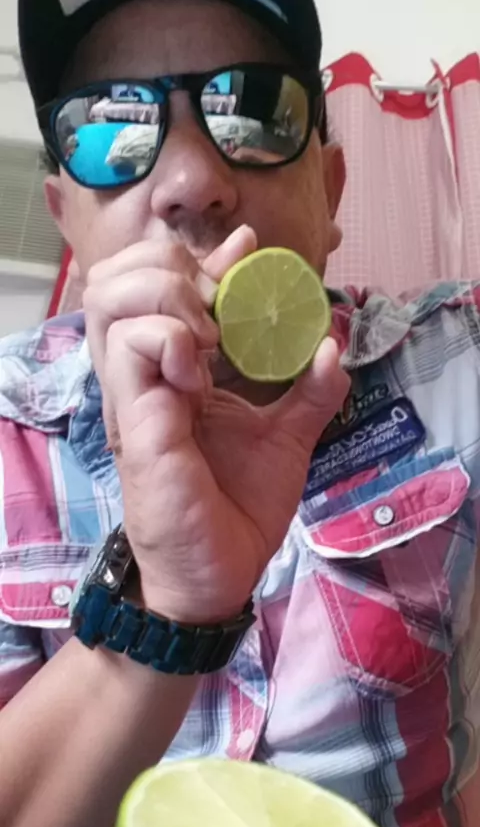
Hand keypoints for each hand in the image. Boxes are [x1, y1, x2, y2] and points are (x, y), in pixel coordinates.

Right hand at [83, 228, 349, 621]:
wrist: (219, 573)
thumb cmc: (240, 509)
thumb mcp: (287, 438)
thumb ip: (309, 391)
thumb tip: (333, 342)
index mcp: (173, 372)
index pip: (159, 285)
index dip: (201, 256)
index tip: (247, 253)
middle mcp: (143, 375)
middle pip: (118, 276)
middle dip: (172, 267)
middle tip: (218, 307)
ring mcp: (132, 395)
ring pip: (111, 297)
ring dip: (168, 299)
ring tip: (209, 340)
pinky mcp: (135, 420)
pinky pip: (132, 346)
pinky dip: (172, 339)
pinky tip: (200, 373)